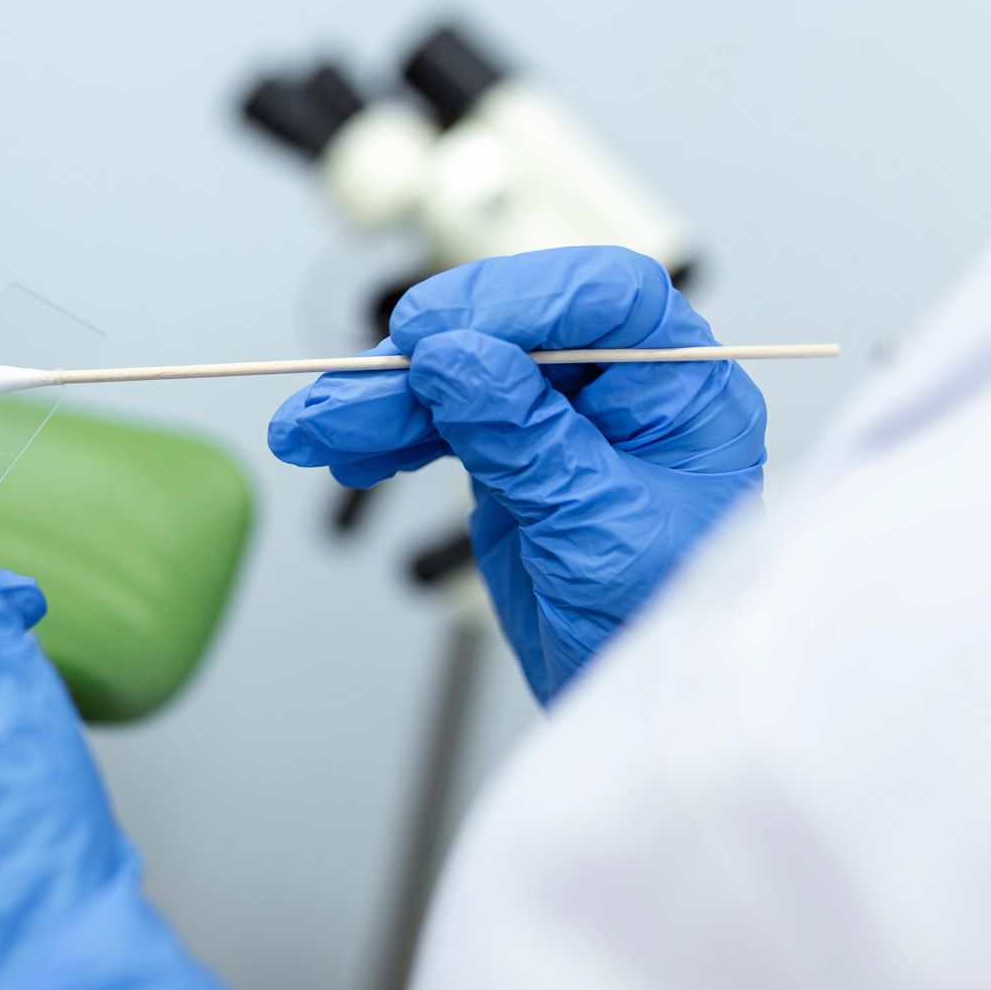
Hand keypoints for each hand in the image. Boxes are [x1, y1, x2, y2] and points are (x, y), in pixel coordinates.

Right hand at [269, 247, 766, 702]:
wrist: (626, 691)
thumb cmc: (655, 618)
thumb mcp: (598, 528)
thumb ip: (526, 438)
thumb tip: (455, 358)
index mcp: (679, 388)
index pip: (605, 298)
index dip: (517, 301)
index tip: (435, 333)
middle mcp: (619, 388)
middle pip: (510, 332)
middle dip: (418, 361)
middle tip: (347, 390)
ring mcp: (559, 418)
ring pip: (458, 377)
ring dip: (378, 399)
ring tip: (310, 429)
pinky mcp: (509, 453)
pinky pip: (438, 422)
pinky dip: (385, 434)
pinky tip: (343, 448)